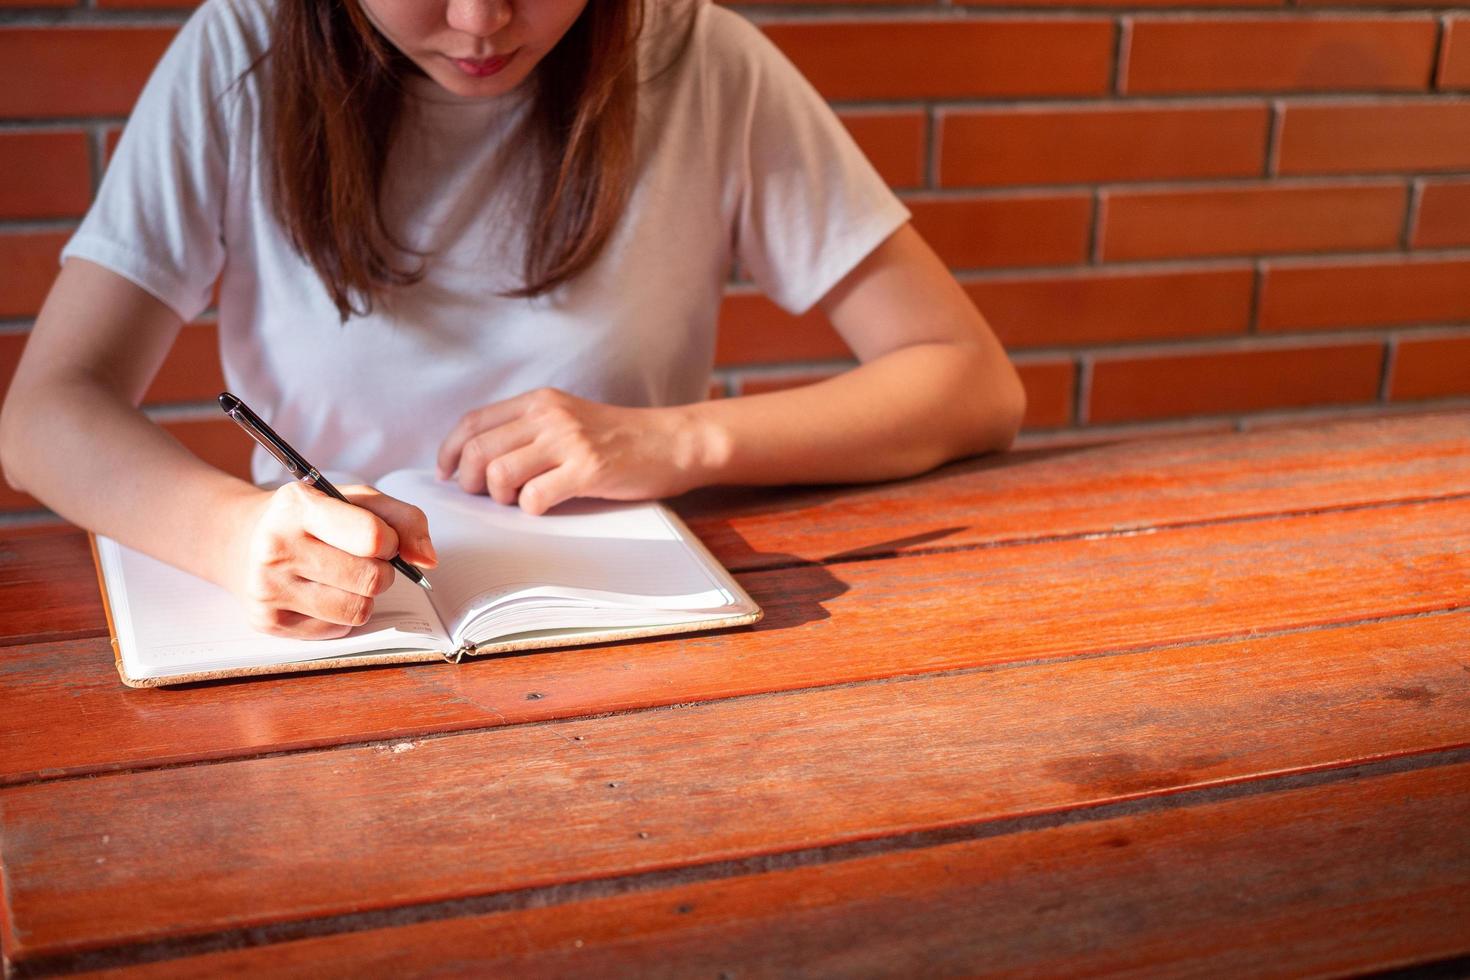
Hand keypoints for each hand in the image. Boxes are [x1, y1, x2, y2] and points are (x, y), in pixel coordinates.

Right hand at [226, 482, 437, 638]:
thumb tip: (428, 560)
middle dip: (381, 571)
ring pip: (359, 610)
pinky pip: (338, 629)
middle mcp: (276, 548)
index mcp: (299, 507)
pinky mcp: (268, 622)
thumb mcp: (353, 498)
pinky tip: (319, 592)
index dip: (391, 542)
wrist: (240, 539)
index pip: (372, 537)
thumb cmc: (308, 518)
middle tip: (361, 559)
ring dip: (363, 596)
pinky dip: (341, 614)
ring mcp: (268, 589)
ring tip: (341, 576)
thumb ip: (402, 518)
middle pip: (372, 579)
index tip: (382, 540)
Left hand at [436, 388, 705, 513]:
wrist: (672, 442)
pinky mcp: (588, 469)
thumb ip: (527, 430)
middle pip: (479, 451)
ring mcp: (569, 441)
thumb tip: (477, 460)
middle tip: (487, 495)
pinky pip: (535, 497)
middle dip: (470, 481)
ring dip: (500, 497)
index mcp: (539, 401)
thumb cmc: (619, 439)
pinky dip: (531, 509)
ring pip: (500, 474)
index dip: (450, 452)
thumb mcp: (568, 419)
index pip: (473, 422)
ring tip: (518, 500)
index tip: (447, 474)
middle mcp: (550, 415)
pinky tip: (546, 505)